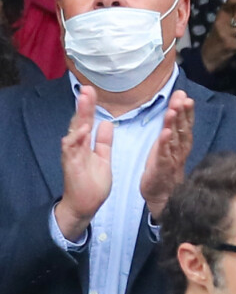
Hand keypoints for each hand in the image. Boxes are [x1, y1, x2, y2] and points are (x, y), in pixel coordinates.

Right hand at [55, 85, 113, 240]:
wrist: (85, 205)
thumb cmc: (93, 183)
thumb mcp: (103, 158)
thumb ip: (104, 142)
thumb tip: (107, 123)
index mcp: (85, 144)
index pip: (87, 121)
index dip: (90, 107)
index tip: (92, 92)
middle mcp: (76, 146)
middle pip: (79, 121)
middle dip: (84, 105)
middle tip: (87, 89)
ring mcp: (72, 154)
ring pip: (74, 131)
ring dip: (79, 115)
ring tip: (85, 100)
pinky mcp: (70, 164)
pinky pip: (71, 149)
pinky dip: (77, 138)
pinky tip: (83, 129)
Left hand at [140, 91, 193, 220]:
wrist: (160, 195)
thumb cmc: (163, 168)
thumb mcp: (168, 144)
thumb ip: (172, 125)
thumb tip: (176, 104)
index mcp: (181, 144)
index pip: (185, 124)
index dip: (186, 111)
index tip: (185, 96)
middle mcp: (180, 151)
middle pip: (182, 129)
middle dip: (183, 113)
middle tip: (183, 99)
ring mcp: (172, 160)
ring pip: (174, 140)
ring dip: (174, 124)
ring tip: (173, 110)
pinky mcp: (161, 168)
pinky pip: (164, 155)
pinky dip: (165, 144)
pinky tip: (165, 133)